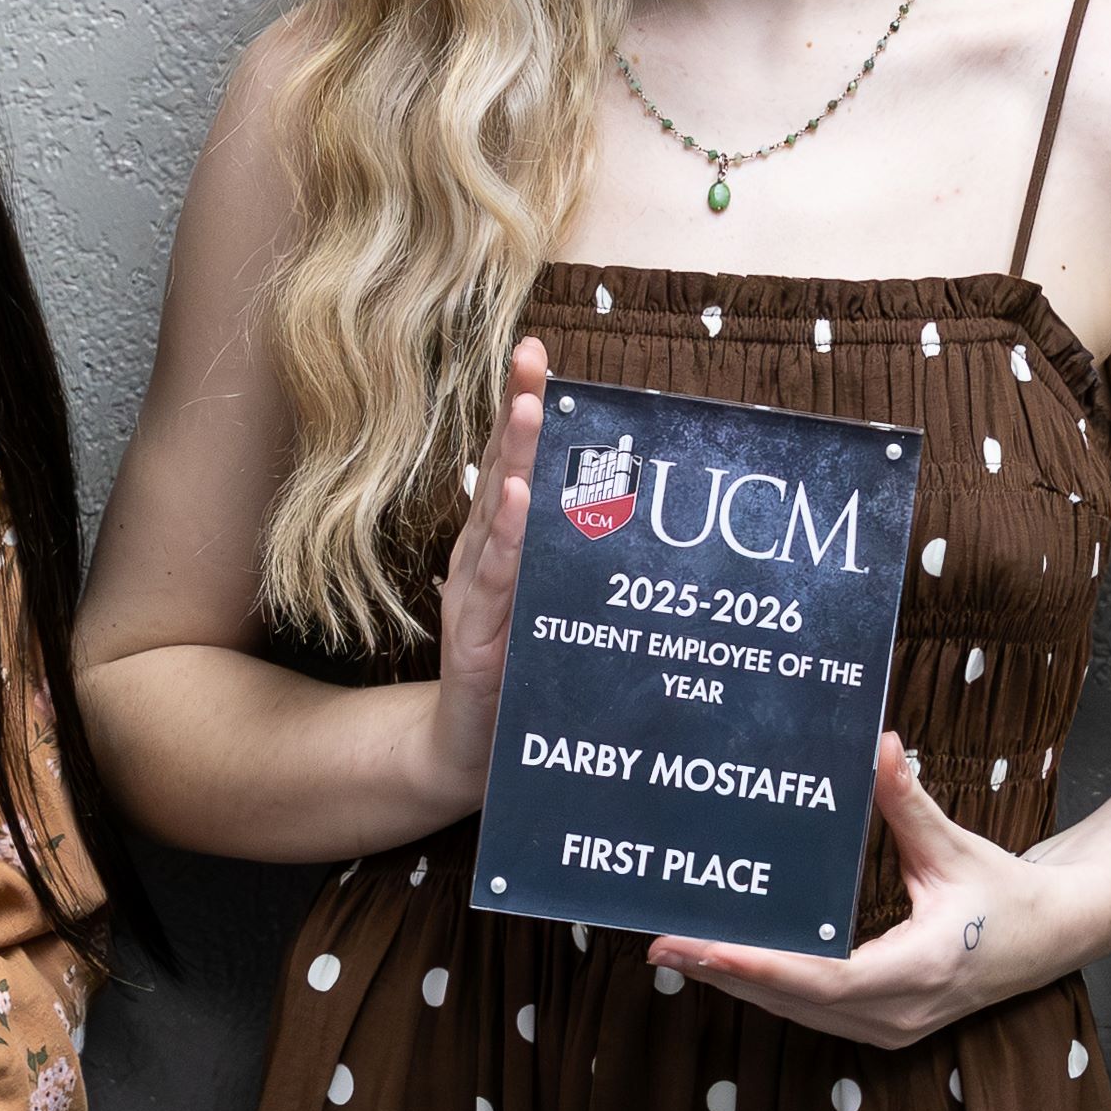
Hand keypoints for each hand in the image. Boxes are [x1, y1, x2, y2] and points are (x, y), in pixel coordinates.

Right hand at [412, 338, 553, 820]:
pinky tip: (516, 505)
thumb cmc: (523, 677)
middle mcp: (481, 559)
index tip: (540, 354)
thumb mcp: (557, 609)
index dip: (525, 407)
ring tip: (529, 412)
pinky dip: (505, 543)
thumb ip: (582, 563)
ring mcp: (474, 597)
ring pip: (497, 518)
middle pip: (501, 473)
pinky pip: (494, 584)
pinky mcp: (476, 641)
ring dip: (514, 462)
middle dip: (519, 413)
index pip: (514, 464)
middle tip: (533, 359)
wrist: (468, 756)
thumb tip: (642, 516)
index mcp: (501, 546)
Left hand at [650, 737, 1089, 1049]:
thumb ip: (909, 802)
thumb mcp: (957, 847)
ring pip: (797, 1013)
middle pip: (795, 1001)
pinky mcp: (882, 1025)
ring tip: (678, 952)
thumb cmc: (1005, 895)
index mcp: (919, 969)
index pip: (823, 979)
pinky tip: (728, 964)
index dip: (760, 965)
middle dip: (726, 972)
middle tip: (662, 944)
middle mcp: (898, 1012)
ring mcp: (889, 1027)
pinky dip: (768, 988)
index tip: (704, 946)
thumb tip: (882, 745)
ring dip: (738, 984)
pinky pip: (811, 1012)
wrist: (1050, 939)